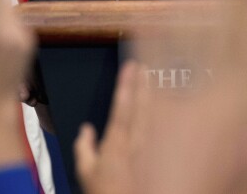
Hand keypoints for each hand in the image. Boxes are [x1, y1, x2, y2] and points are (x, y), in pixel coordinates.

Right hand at [74, 61, 149, 193]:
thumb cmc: (106, 192)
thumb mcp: (86, 172)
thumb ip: (84, 148)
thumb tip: (86, 130)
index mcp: (116, 144)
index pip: (122, 107)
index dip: (126, 85)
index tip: (129, 67)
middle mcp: (134, 143)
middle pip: (141, 106)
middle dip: (142, 83)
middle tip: (144, 65)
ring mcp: (146, 148)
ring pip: (151, 115)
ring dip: (151, 94)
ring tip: (152, 76)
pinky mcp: (153, 154)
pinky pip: (156, 127)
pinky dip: (158, 111)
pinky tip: (161, 102)